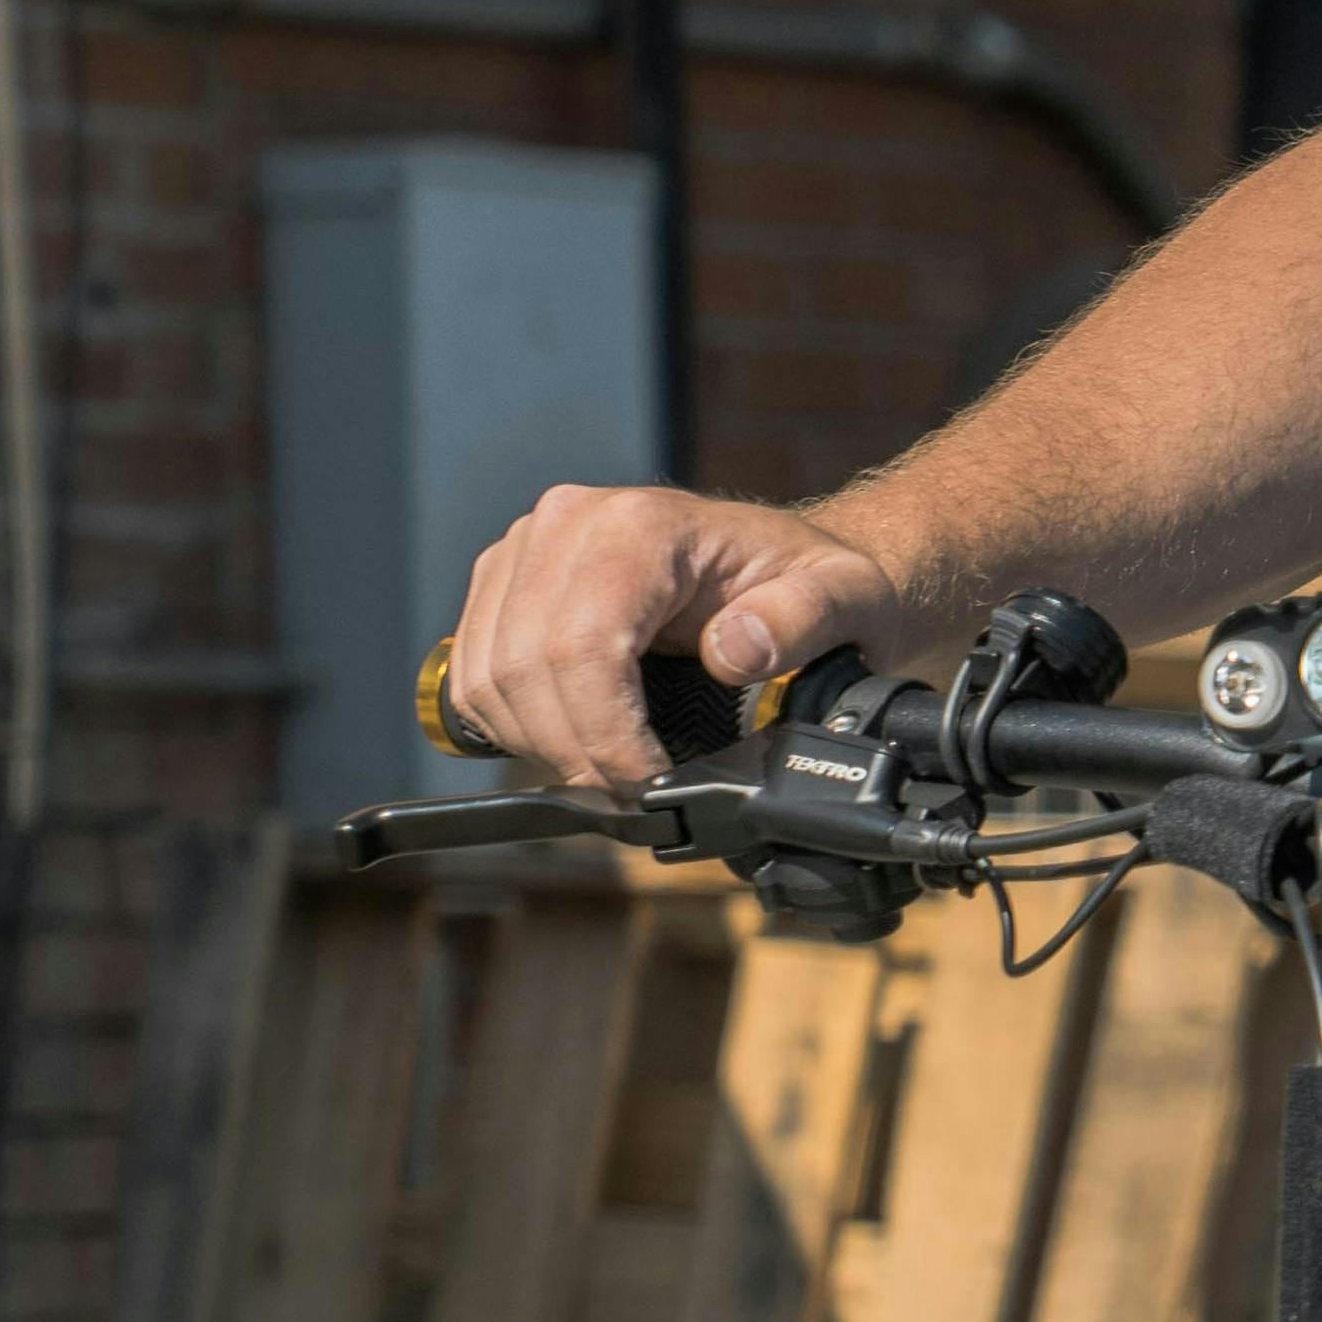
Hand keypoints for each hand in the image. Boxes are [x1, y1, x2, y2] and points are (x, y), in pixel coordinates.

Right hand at [441, 484, 916, 785]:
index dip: (605, 735)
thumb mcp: (847, 594)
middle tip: (633, 797)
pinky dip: (516, 727)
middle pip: (524, 669)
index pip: (582, 647)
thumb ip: (803, 618)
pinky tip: (573, 745)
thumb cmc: (812, 579)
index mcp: (640, 524)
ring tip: (609, 776)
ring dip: (542, 748)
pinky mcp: (501, 583)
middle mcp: (565, 524)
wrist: (780, 558)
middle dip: (575, 754)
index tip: (651, 785)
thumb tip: (732, 651)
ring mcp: (523, 550)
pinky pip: (474, 674)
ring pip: (489, 679)